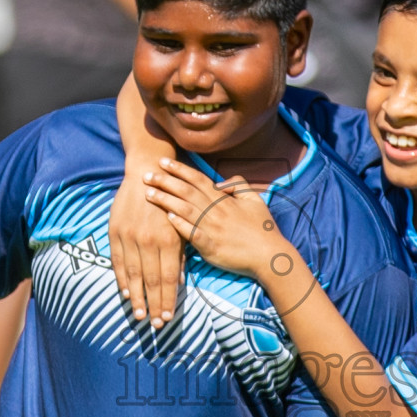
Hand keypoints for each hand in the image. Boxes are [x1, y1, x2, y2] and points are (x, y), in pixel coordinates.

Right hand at [109, 164, 182, 329]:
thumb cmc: (171, 200)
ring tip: (138, 315)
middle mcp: (149, 240)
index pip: (168, 278)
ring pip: (132, 274)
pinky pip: (117, 261)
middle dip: (153, 305)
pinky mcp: (115, 231)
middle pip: (151, 281)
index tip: (167, 318)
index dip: (167, 300)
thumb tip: (177, 281)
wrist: (148, 172)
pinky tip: (125, 293)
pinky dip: (121, 279)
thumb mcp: (181, 225)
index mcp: (169, 239)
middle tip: (154, 325)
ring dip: (136, 297)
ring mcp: (130, 236)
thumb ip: (180, 253)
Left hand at [144, 158, 288, 279]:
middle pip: (186, 191)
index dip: (179, 169)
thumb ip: (239, 185)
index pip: (197, 179)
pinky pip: (193, 233)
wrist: (270, 255)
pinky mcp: (211, 247)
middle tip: (146, 174)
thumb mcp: (255, 200)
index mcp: (224, 199)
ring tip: (148, 193)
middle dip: (164, 181)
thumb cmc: (263, 228)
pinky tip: (167, 218)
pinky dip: (180, 225)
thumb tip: (221, 182)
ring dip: (165, 200)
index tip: (163, 162)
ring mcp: (213, 228)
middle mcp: (216, 211)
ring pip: (185, 209)